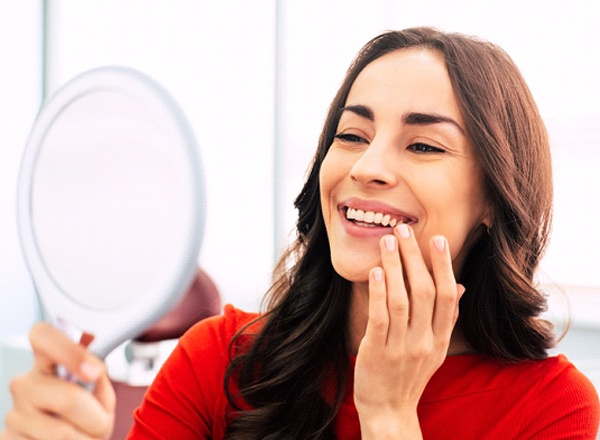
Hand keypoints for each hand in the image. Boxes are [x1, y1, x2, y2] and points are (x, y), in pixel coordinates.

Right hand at [1, 323, 114, 438]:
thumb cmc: (87, 418)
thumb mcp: (100, 395)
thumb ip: (99, 377)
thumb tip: (93, 370)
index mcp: (47, 361)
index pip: (43, 336)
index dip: (69, 351)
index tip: (93, 372)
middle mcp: (25, 384)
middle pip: (68, 398)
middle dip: (95, 417)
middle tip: (99, 423)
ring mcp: (13, 414)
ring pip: (61, 433)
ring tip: (82, 436)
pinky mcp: (7, 439)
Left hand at [354, 224, 463, 438]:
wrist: (389, 410)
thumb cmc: (410, 374)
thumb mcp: (434, 349)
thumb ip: (445, 318)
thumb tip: (458, 286)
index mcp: (440, 338)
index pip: (447, 296)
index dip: (443, 266)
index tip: (436, 239)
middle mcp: (425, 342)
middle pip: (425, 292)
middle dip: (415, 258)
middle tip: (404, 230)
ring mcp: (401, 348)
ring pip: (402, 300)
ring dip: (395, 267)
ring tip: (387, 241)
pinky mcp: (377, 352)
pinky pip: (380, 318)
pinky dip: (379, 293)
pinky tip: (376, 271)